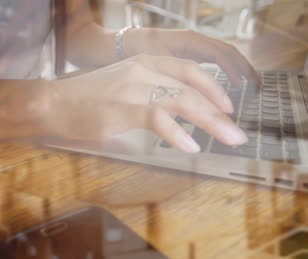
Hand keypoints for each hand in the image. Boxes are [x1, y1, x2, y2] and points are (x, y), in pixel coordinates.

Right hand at [46, 55, 247, 152]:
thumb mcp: (120, 86)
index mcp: (143, 63)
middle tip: (237, 132)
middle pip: (193, 87)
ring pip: (183, 101)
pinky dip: (178, 133)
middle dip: (220, 111)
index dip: (214, 86)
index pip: (189, 69)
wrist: (51, 103)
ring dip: (211, 122)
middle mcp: (142, 71)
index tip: (228, 105)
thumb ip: (146, 92)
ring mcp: (133, 88)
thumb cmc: (84, 99)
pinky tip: (191, 147)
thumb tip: (171, 114)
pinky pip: (159, 118)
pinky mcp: (122, 109)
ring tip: (229, 139)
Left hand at [127, 29, 259, 85]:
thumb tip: (191, 100)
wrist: (119, 46)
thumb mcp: (154, 66)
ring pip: (222, 56)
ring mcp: (193, 47)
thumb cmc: (135, 54)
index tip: (242, 88)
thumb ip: (173, 80)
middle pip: (227, 52)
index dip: (234, 70)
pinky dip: (224, 72)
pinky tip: (227, 88)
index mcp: (189, 41)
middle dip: (244, 69)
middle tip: (257, 89)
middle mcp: (194, 41)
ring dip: (237, 70)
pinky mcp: (189, 54)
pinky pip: (213, 60)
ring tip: (249, 89)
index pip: (221, 53)